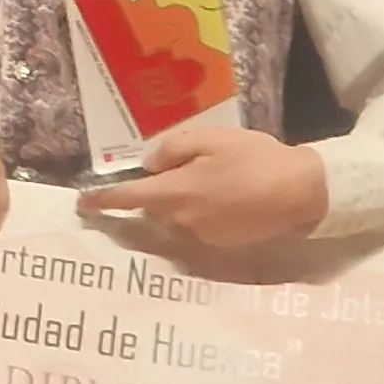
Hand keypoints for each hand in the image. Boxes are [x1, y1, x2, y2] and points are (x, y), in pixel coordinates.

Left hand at [74, 125, 327, 248]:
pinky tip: (229, 195)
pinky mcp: (221, 244)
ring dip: (183, 200)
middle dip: (156, 190)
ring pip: (177, 215)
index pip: (127, 199)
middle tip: (182, 167)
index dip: (101, 201)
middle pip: (153, 207)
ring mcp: (202, 236)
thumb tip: (149, 164)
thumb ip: (171, 149)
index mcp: (174, 193)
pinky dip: (203, 211)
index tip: (81, 204)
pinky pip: (199, 225)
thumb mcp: (209, 139)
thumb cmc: (254, 158)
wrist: (301, 191)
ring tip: (215, 177)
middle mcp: (181, 221)